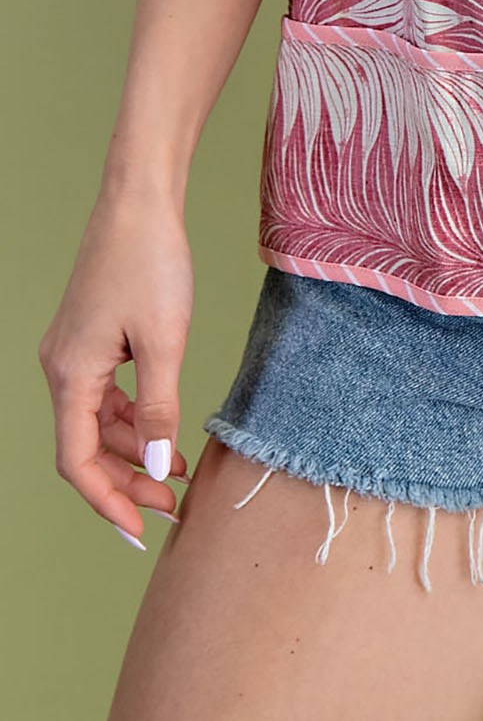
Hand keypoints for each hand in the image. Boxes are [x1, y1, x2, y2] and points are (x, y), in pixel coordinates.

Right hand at [38, 185, 193, 549]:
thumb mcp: (165, 339)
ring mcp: (74, 351)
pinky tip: (162, 426)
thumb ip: (160, 406)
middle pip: (85, 447)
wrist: (140, 199)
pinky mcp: (92, 336)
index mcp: (71, 375)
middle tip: (170, 507)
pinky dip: (131, 416)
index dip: (107, 501)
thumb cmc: (151, 260)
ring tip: (174, 472)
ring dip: (132, 450)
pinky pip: (105, 394)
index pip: (77, 462)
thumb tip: (155, 465)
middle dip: (125, 481)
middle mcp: (62, 367)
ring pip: (96, 422)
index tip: (141, 530)